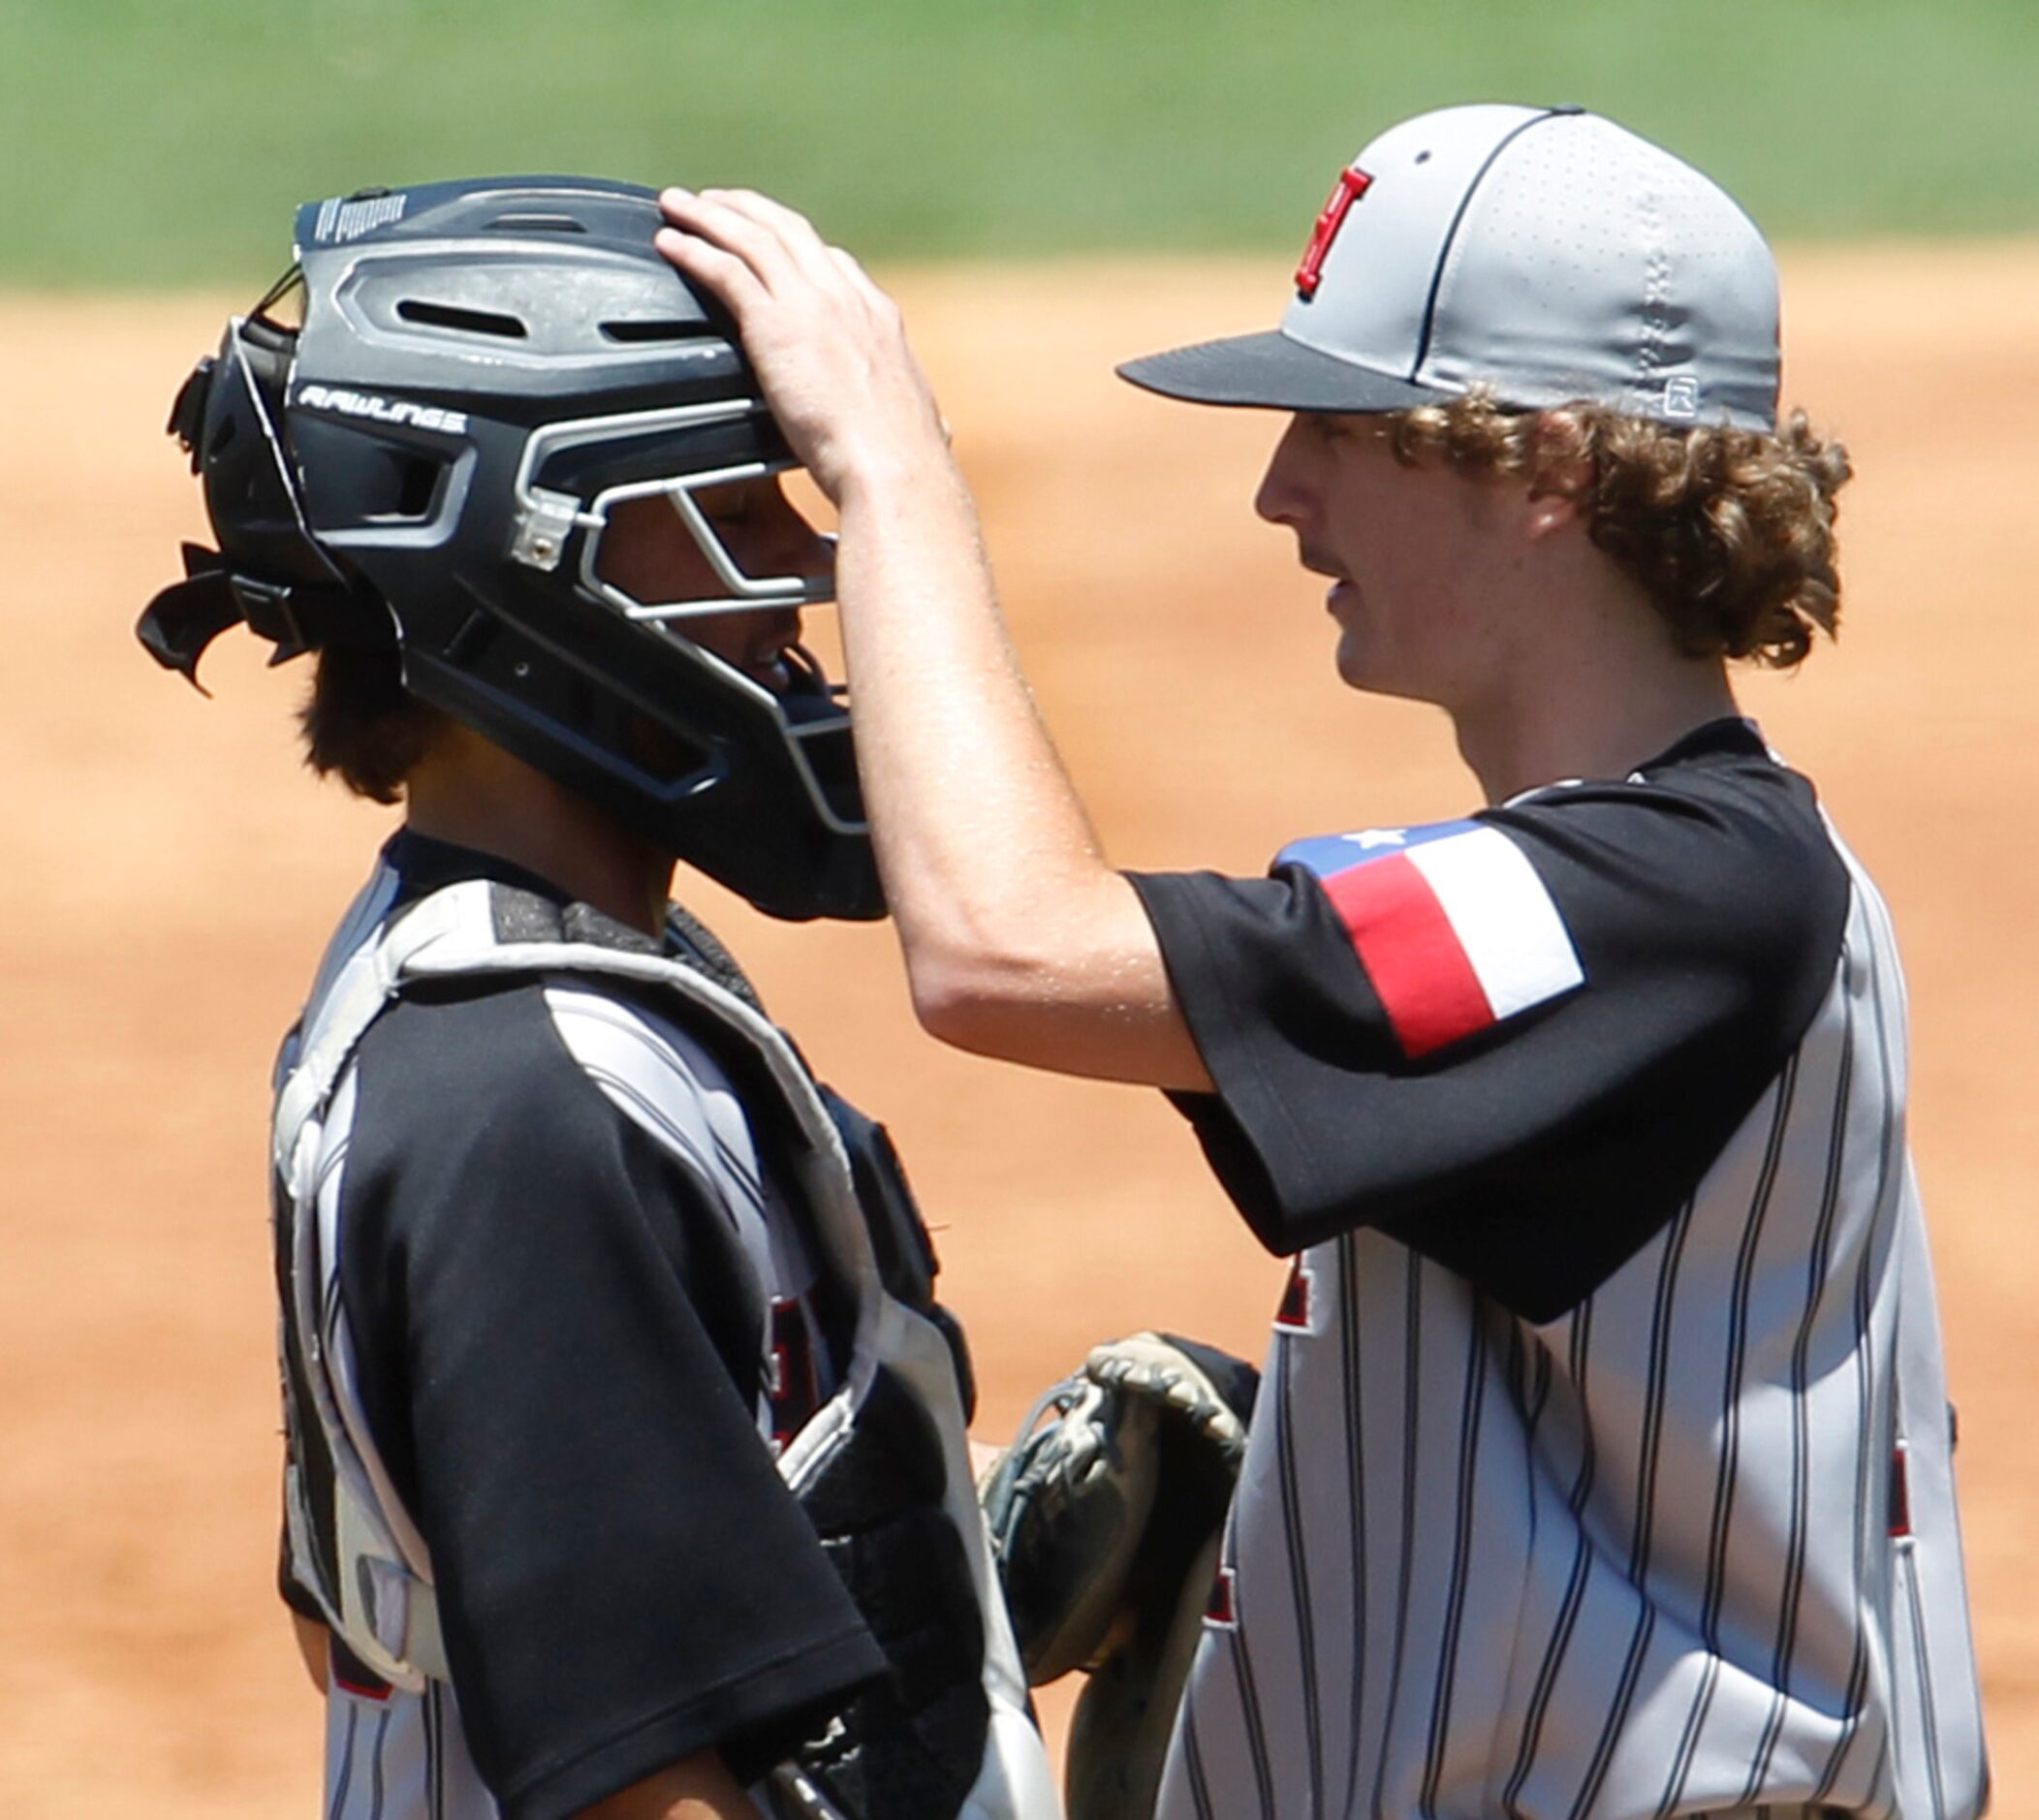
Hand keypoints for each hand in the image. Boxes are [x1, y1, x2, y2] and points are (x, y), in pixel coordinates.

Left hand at [655, 188, 949, 505]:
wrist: (893, 467)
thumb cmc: (905, 462)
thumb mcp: (923, 424)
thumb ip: (919, 414)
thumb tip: (938, 430)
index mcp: (878, 318)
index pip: (834, 262)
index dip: (799, 245)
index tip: (777, 241)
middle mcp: (845, 297)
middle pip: (789, 230)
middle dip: (750, 209)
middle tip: (717, 200)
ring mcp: (810, 305)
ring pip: (751, 237)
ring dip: (710, 215)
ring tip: (679, 204)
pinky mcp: (775, 324)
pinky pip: (725, 270)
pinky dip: (693, 250)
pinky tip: (670, 243)